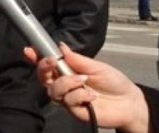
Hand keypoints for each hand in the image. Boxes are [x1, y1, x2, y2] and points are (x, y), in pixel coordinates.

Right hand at [24, 43, 150, 132]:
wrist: (129, 102)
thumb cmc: (114, 82)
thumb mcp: (96, 66)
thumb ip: (77, 59)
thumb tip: (61, 46)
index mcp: (67, 71)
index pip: (47, 65)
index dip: (35, 57)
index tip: (29, 50)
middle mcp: (64, 84)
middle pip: (43, 78)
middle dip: (43, 68)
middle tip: (52, 62)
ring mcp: (69, 98)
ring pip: (53, 90)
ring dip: (66, 83)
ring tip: (83, 81)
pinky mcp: (75, 111)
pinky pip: (68, 102)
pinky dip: (79, 95)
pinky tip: (92, 95)